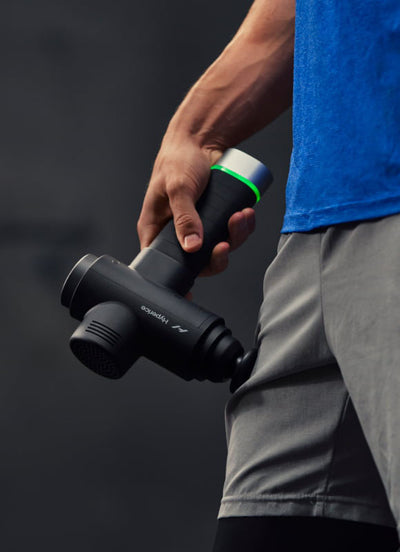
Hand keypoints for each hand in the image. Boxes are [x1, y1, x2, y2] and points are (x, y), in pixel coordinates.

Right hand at [137, 137, 254, 276]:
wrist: (201, 140)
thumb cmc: (178, 160)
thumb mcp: (178, 188)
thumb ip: (184, 217)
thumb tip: (191, 246)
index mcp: (157, 229)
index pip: (161, 263)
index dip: (176, 279)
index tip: (191, 289)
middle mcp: (177, 232)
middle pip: (197, 262)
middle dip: (215, 256)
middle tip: (224, 245)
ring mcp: (199, 227)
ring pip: (218, 248)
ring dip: (234, 238)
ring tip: (240, 218)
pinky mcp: (216, 219)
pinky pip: (231, 234)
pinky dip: (241, 227)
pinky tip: (245, 213)